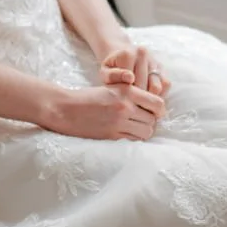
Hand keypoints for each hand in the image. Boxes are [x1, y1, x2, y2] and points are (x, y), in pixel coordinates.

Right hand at [42, 84, 165, 141]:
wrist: (66, 108)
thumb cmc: (89, 97)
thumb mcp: (113, 87)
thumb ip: (132, 93)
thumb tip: (153, 105)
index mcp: (127, 90)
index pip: (157, 103)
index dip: (159, 110)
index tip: (155, 112)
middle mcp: (125, 106)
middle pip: (153, 119)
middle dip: (150, 121)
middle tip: (142, 120)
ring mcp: (119, 122)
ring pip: (146, 131)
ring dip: (143, 130)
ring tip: (135, 127)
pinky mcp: (112, 135)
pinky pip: (133, 139)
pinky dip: (133, 137)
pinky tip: (126, 132)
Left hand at [99, 43, 170, 98]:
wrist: (121, 55)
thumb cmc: (112, 68)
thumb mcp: (105, 71)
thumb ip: (112, 75)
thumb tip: (130, 78)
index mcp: (128, 54)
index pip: (133, 83)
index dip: (128, 98)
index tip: (123, 104)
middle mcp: (144, 54)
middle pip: (144, 86)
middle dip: (139, 100)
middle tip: (132, 109)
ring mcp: (154, 60)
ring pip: (158, 87)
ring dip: (150, 99)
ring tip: (140, 104)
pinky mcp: (162, 67)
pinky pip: (166, 84)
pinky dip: (160, 94)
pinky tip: (148, 98)